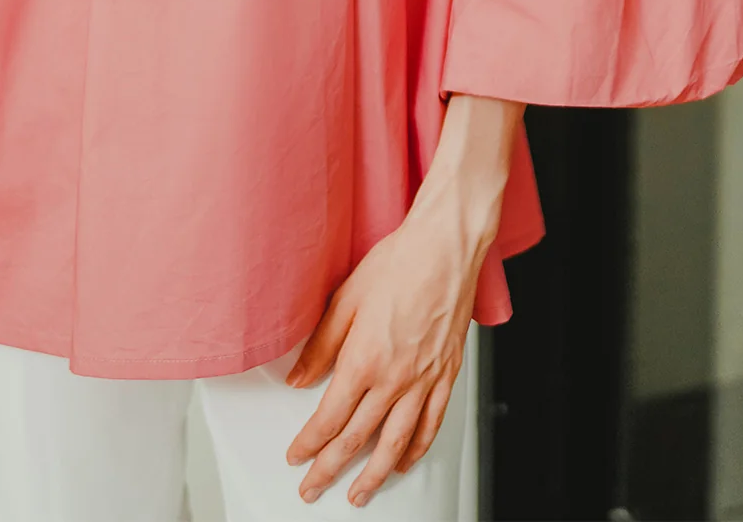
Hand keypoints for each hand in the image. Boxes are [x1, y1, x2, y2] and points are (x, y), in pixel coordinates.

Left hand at [281, 93, 519, 507]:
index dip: (309, 443)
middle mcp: (395, 379)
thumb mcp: (345, 299)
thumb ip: (320, 345)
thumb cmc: (398, 263)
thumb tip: (299, 378)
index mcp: (364, 360)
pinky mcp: (446, 375)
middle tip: (313, 489)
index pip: (329, 417)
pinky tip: (404, 462)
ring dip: (373, 474)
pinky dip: (416, 450)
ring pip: (395, 444)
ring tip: (358, 494)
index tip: (296, 457)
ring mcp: (424, 381)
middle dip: (330, 469)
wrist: (445, 248)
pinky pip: (430, 425)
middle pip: (357, 439)